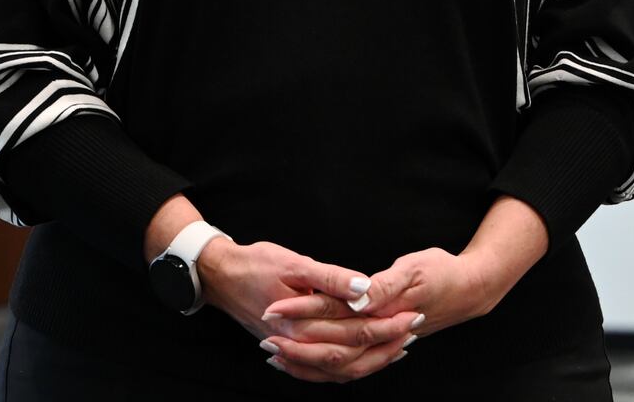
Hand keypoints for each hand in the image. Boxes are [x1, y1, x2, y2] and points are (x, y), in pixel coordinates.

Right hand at [193, 239, 397, 366]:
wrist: (218, 275)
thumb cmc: (255, 264)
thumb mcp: (294, 263)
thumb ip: (331, 278)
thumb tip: (366, 289)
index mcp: (302, 325)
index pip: (355, 332)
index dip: (387, 326)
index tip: (412, 316)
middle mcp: (298, 344)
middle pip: (351, 356)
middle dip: (386, 345)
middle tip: (415, 331)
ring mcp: (292, 350)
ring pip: (338, 369)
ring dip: (370, 360)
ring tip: (398, 347)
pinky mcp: (288, 348)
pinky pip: (321, 370)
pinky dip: (345, 367)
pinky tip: (361, 359)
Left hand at [262, 247, 498, 347]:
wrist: (471, 287)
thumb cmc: (442, 272)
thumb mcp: (414, 268)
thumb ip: (384, 285)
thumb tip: (357, 297)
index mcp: (386, 313)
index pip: (337, 315)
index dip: (304, 311)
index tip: (276, 307)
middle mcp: (383, 335)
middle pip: (334, 346)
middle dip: (297, 342)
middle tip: (264, 335)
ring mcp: (384, 346)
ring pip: (339, 365)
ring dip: (306, 360)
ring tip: (274, 353)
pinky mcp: (383, 346)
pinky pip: (349, 366)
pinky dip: (324, 367)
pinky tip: (303, 361)